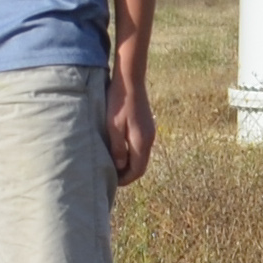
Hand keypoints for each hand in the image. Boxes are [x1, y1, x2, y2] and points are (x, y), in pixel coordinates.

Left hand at [103, 67, 154, 186]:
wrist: (130, 80)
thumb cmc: (118, 102)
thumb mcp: (112, 127)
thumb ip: (117, 148)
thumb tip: (120, 167)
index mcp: (141, 142)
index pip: (137, 170)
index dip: (126, 179)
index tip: (113, 182)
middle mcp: (149, 139)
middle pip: (141, 165)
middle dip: (128, 174)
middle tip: (113, 176)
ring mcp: (150, 131)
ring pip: (142, 156)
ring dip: (130, 163)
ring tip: (114, 164)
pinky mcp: (147, 125)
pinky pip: (142, 146)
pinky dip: (133, 153)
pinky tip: (121, 149)